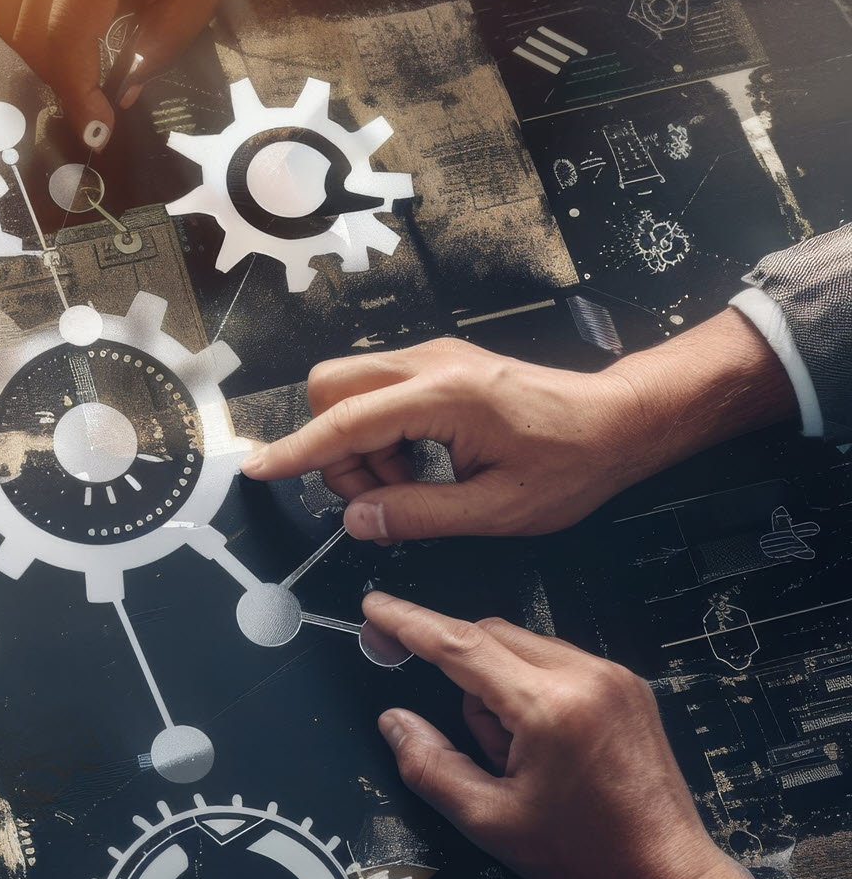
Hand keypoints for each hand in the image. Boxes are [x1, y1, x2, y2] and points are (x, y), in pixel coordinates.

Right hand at [0, 0, 235, 150]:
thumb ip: (156, 52)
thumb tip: (114, 99)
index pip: (65, 35)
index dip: (76, 90)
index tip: (96, 126)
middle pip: (30, 34)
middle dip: (61, 77)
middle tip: (93, 96)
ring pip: (6, 22)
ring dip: (40, 55)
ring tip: (78, 57)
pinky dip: (23, 26)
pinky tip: (56, 26)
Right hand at [241, 313, 796, 541]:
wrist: (619, 420)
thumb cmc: (572, 462)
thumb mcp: (498, 509)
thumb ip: (419, 514)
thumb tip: (357, 520)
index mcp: (443, 396)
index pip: (344, 422)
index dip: (296, 451)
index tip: (258, 470)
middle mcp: (429, 364)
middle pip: (330, 389)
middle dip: (334, 447)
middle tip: (380, 494)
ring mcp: (433, 358)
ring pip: (350, 390)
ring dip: (361, 444)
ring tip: (411, 485)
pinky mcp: (439, 365)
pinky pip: (379, 393)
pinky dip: (381, 433)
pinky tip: (421, 466)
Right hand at [362, 592, 772, 878]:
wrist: (665, 872)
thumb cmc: (589, 852)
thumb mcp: (490, 820)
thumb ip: (430, 765)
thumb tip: (395, 723)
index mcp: (551, 707)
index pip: (461, 644)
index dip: (409, 623)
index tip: (376, 609)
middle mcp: (588, 678)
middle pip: (490, 635)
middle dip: (457, 670)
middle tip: (450, 722)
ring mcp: (613, 678)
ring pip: (521, 647)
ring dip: (496, 683)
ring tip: (513, 752)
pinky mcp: (627, 686)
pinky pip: (555, 661)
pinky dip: (529, 687)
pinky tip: (539, 740)